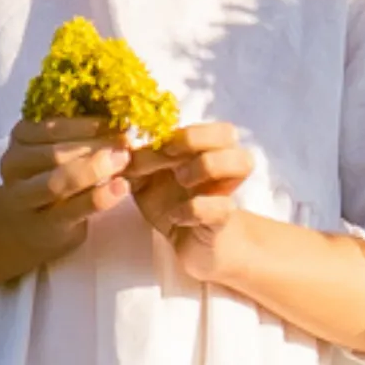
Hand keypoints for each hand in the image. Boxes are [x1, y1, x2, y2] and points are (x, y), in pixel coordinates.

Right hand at [0, 114, 133, 263]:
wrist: (29, 223)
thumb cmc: (52, 176)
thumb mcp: (57, 149)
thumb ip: (80, 135)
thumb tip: (120, 119)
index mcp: (20, 137)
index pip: (52, 127)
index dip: (88, 124)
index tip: (118, 120)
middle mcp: (14, 165)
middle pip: (55, 154)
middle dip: (96, 146)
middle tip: (127, 142)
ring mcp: (24, 198)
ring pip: (58, 182)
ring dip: (95, 169)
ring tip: (124, 160)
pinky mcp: (44, 225)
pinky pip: (72, 210)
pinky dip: (99, 197)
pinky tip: (121, 187)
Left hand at [125, 124, 257, 280]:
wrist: (192, 244)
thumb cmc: (171, 205)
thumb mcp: (146, 179)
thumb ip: (135, 160)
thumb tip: (121, 146)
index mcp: (203, 149)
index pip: (201, 121)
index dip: (176, 131)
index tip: (154, 147)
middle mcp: (222, 164)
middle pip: (228, 131)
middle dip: (193, 139)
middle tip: (170, 158)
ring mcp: (227, 190)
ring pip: (242, 160)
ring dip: (205, 166)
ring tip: (182, 182)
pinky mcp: (224, 220)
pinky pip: (220, 206)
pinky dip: (193, 209)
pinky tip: (177, 217)